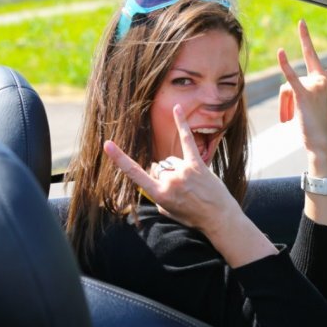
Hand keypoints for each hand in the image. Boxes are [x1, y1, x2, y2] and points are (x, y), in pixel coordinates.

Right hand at [103, 104, 238, 234]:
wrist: (219, 218)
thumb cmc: (193, 217)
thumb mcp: (167, 211)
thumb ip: (158, 194)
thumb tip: (156, 178)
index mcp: (159, 194)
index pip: (134, 173)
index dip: (119, 158)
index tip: (107, 145)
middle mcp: (169, 180)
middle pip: (157, 168)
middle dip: (164, 176)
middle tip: (182, 191)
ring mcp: (183, 171)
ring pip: (170, 161)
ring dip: (176, 169)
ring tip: (191, 184)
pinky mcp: (197, 164)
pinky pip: (187, 141)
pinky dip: (182, 124)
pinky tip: (178, 109)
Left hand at [277, 20, 326, 170]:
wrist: (321, 141)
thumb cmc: (320, 123)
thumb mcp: (325, 102)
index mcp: (324, 79)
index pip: (312, 55)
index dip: (305, 38)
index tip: (301, 23)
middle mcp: (321, 79)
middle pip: (291, 81)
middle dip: (285, 100)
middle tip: (288, 108)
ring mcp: (314, 87)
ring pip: (285, 90)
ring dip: (283, 107)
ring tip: (288, 120)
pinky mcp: (304, 95)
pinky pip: (291, 79)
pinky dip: (286, 66)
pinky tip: (281, 52)